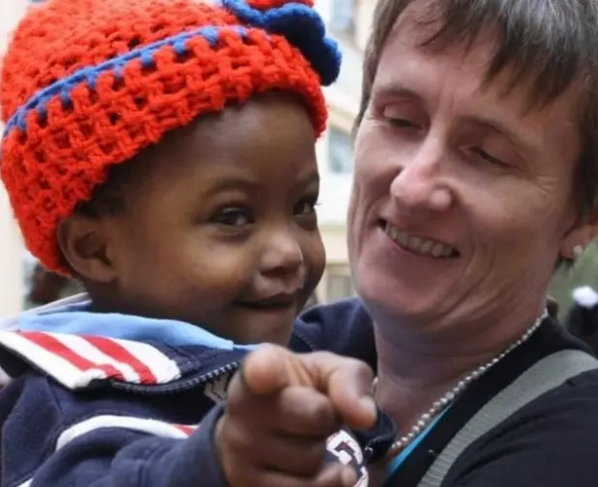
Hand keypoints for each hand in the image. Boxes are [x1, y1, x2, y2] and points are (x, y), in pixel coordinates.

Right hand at [215, 344, 375, 486]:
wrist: (260, 427)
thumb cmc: (299, 391)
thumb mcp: (327, 372)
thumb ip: (349, 380)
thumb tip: (365, 417)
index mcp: (261, 367)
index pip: (261, 370)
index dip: (265, 371)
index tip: (263, 373)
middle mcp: (242, 408)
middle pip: (316, 416)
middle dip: (327, 417)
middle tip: (313, 413)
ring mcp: (239, 450)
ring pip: (310, 461)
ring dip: (321, 454)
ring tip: (305, 440)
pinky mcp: (246, 485)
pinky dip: (323, 484)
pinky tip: (317, 471)